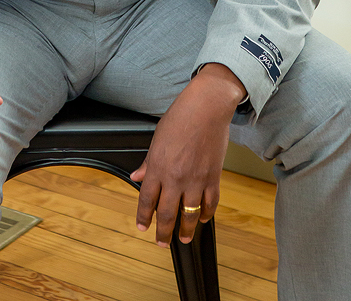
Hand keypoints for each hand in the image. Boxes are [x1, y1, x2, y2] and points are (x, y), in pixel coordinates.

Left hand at [130, 63, 245, 245]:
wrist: (206, 108)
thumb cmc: (180, 117)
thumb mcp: (157, 138)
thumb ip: (148, 162)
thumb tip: (137, 176)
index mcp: (157, 167)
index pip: (146, 200)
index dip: (143, 217)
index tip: (142, 227)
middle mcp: (175, 177)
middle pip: (167, 214)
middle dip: (163, 233)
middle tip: (162, 243)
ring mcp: (195, 179)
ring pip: (189, 214)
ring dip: (186, 230)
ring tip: (184, 238)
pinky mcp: (213, 177)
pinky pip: (210, 203)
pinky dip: (207, 214)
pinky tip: (204, 218)